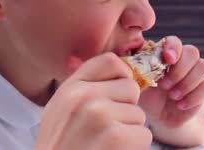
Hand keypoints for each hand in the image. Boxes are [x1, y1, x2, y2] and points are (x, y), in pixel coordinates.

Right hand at [35, 53, 151, 149]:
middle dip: (126, 109)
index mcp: (70, 87)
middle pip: (130, 88)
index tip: (119, 93)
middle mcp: (84, 96)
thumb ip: (83, 88)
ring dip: (130, 132)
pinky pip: (143, 135)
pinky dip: (134, 148)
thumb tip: (119, 70)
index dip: (122, 76)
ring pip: (139, 114)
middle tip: (107, 129)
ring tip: (106, 144)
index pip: (110, 62)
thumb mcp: (60, 109)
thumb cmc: (60, 146)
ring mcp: (99, 115)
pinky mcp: (115, 136)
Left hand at [138, 36, 203, 128]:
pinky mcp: (201, 91)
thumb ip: (132, 64)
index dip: (173, 48)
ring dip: (187, 82)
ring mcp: (194, 75)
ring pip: (203, 66)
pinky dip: (192, 97)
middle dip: (179, 69)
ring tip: (172, 96)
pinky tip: (179, 105)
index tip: (167, 59)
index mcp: (165, 54)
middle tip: (165, 85)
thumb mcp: (135, 80)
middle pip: (192, 52)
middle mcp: (182, 61)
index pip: (175, 41)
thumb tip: (122, 52)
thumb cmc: (144, 93)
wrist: (158, 116)